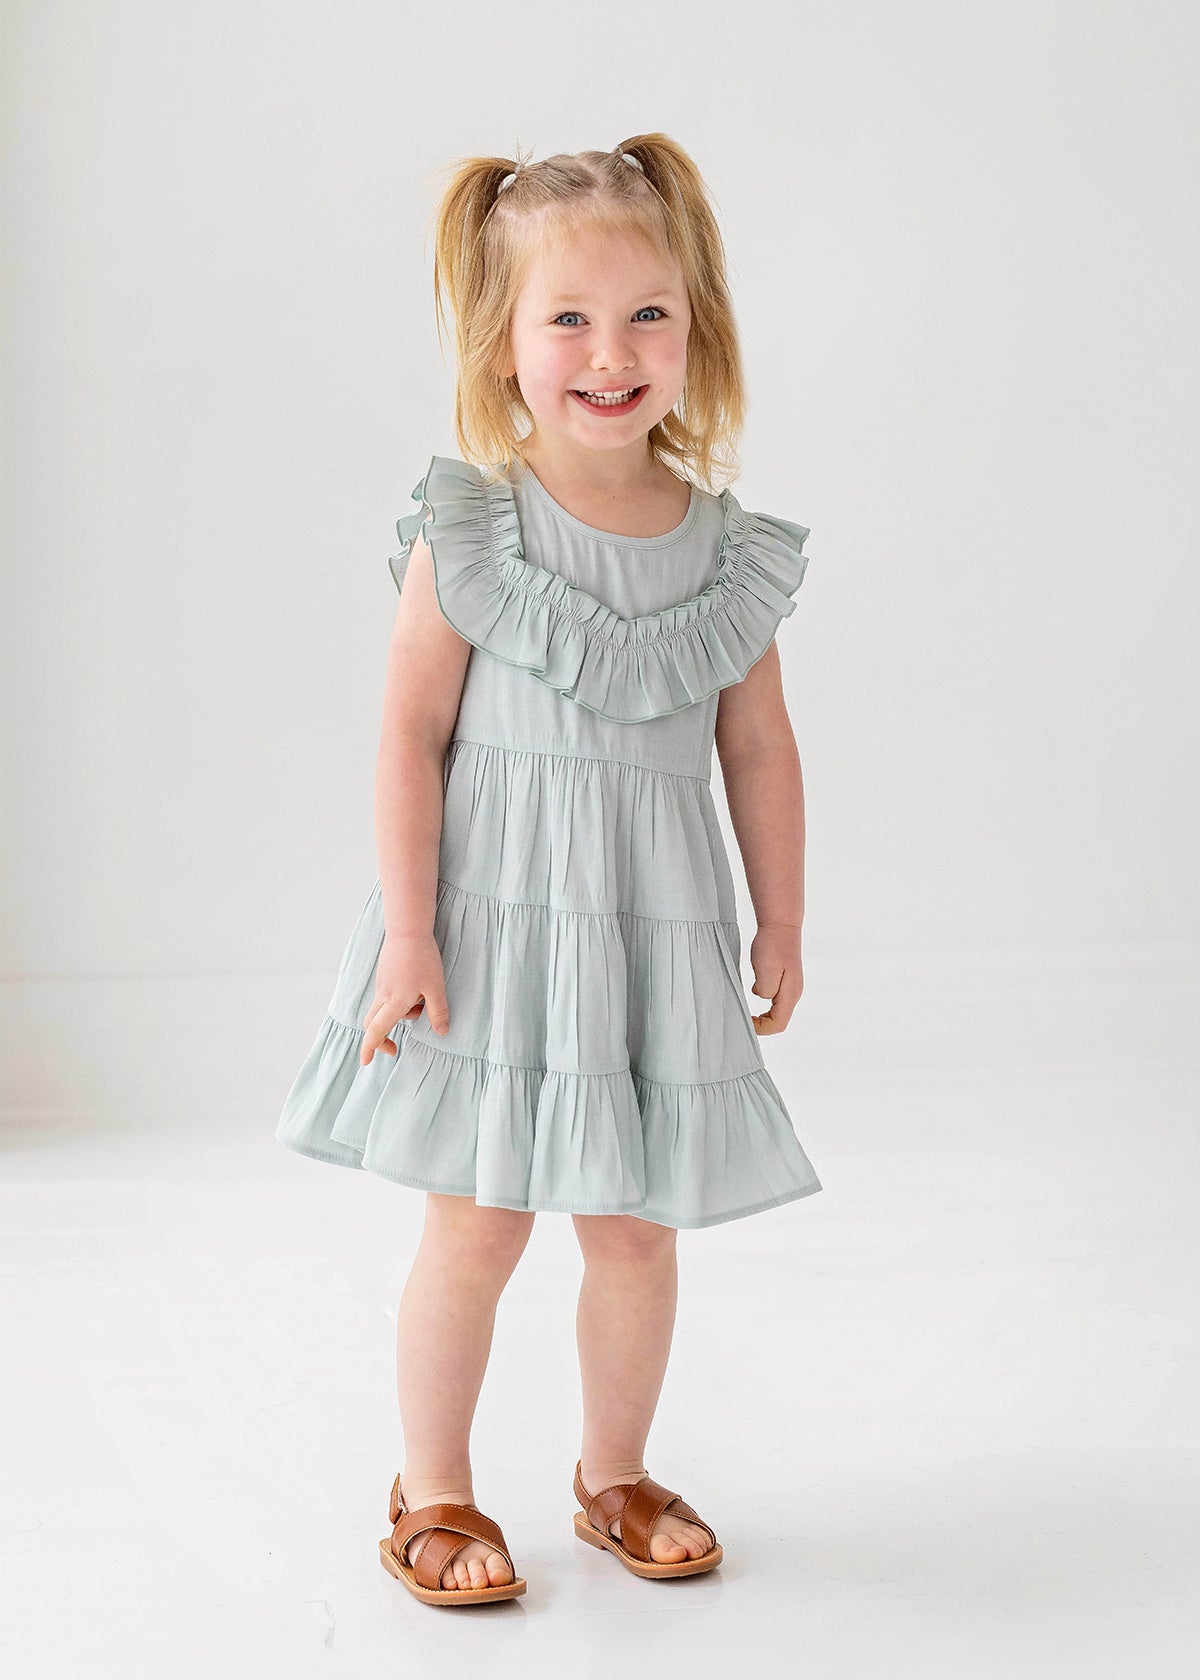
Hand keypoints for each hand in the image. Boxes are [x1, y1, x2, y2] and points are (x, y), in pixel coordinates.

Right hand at [360, 930, 450, 1064]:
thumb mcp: (436, 987)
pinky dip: (400, 1001)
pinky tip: (418, 986)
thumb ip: (438, 1012)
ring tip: (423, 1002)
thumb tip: (441, 1032)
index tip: (365, 1062)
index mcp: (394, 1002)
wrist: (408, 929)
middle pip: (373, 1023)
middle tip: (395, 1047)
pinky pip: (387, 996)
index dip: (370, 1048)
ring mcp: (382, 984)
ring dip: (399, 1015)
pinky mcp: (384, 975)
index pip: (376, 1031)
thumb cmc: (423, 958)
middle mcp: (383, 995)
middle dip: (381, 1038)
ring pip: (384, 1009)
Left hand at [748, 922, 803, 1034]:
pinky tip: (754, 990)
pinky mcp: (786, 979)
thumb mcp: (766, 970)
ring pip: (778, 1010)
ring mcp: (791, 986)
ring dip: (763, 1013)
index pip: (778, 1024)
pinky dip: (764, 1002)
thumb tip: (762, 998)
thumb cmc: (773, 945)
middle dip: (762, 1024)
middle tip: (745, 1018)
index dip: (762, 1028)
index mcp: (790, 994)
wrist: (781, 924)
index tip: (747, 1021)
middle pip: (779, 1020)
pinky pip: (776, 999)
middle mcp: (794, 993)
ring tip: (747, 1008)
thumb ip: (765, 990)